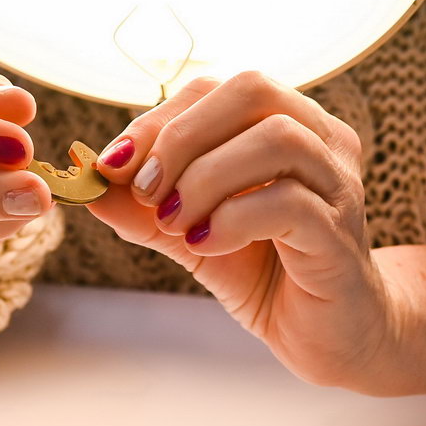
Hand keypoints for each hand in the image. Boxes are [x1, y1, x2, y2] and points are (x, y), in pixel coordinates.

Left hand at [84, 73, 403, 390]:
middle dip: (182, 136)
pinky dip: (232, 217)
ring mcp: (339, 185)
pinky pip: (289, 202)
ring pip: (275, 139)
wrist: (333, 337)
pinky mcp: (340, 235)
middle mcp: (322, 141)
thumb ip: (144, 209)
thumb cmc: (268, 273)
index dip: (159, 119)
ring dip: (206, 178)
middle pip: (252, 89)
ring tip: (176, 223)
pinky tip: (206, 244)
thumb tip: (85, 183)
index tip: (116, 166)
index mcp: (289, 124)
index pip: (217, 88)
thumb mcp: (192, 234)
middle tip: (147, 191)